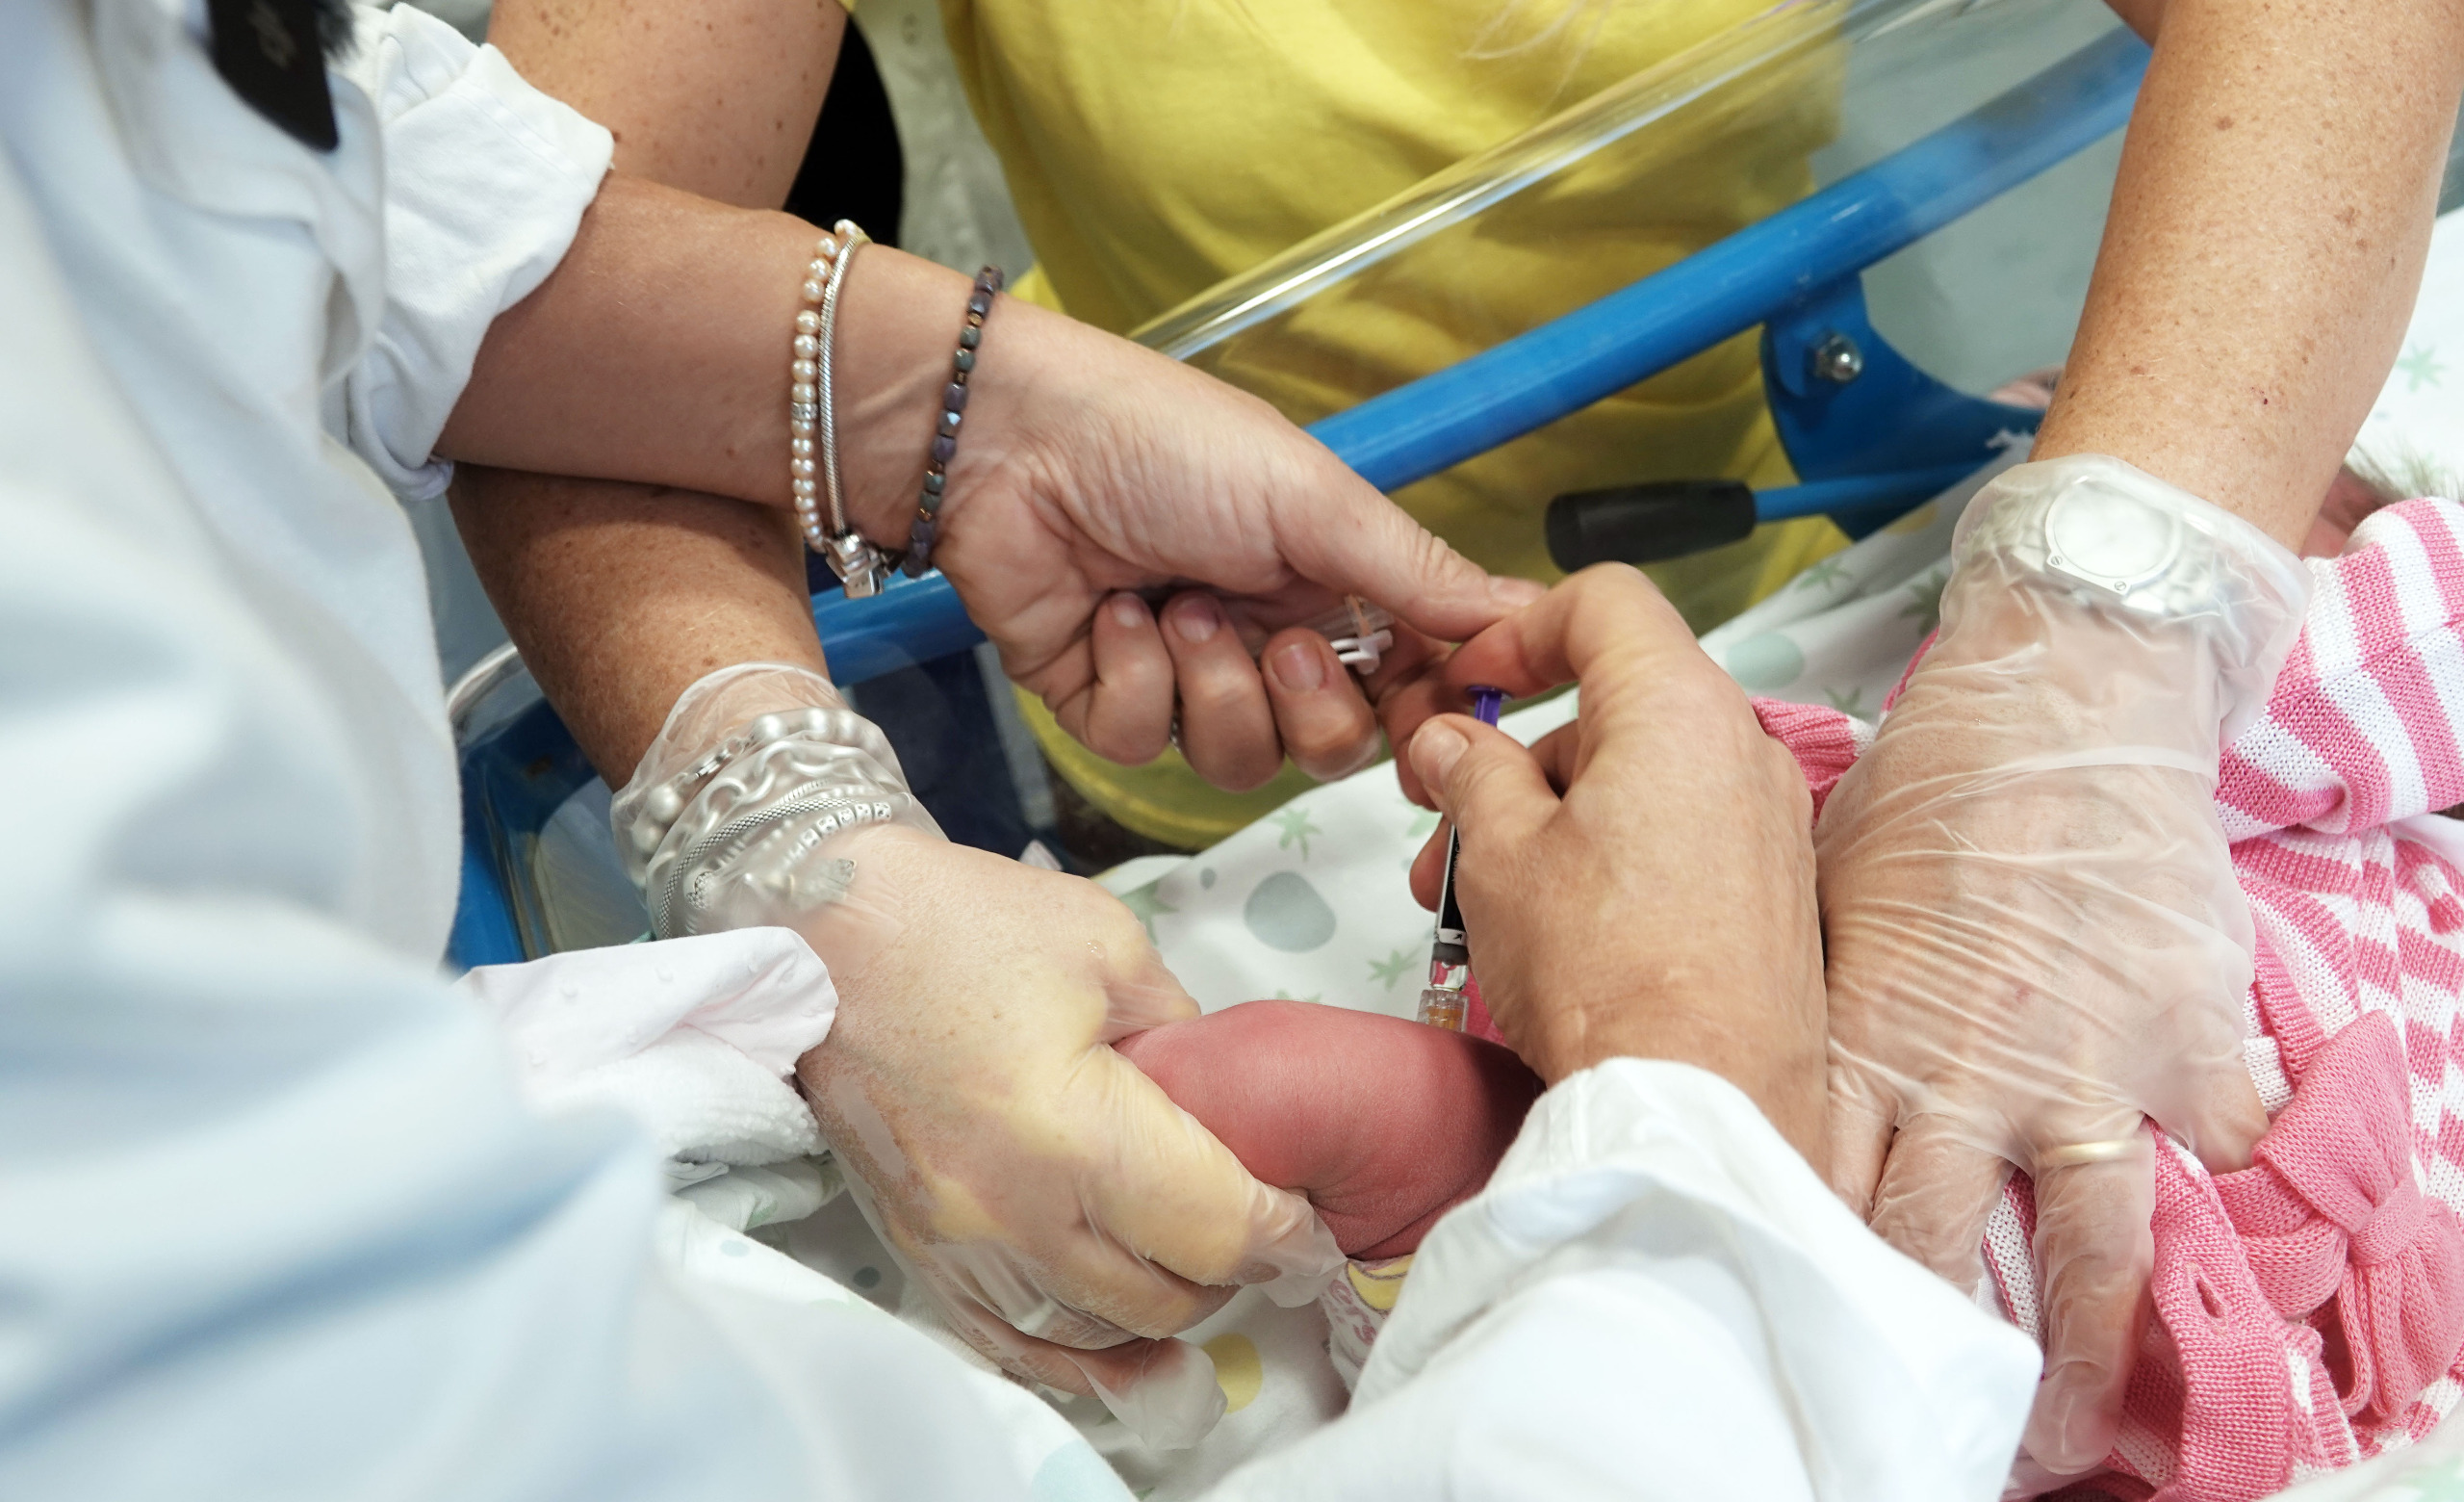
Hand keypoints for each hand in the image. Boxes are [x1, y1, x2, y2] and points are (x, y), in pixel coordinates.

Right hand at [792, 828, 1341, 1444]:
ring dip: (1154, 1313)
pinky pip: (1004, 1338)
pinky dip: (1069, 1351)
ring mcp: (955, 1239)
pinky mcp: (916, 1245)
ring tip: (1193, 1273)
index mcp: (1071, 1129)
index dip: (1280, 1235)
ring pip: (1088, 1331)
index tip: (1309, 1228)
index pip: (1214, 1226)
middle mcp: (1010, 1208)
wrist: (821, 929)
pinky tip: (1113, 1345)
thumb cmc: (961, 922)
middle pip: (1158, 1295)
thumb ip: (1183, 1041)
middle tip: (1258, 1233)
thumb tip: (1221, 1107)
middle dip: (1225, 1271)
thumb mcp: (1111, 949)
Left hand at [832, 250, 1540, 789]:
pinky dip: (1132, 680)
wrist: (1008, 440)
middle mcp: (1263, 637)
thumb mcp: (1312, 498)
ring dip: (1212, 687)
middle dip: (1310, 708)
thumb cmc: (1165, 441)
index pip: (1406, 684)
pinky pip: (1143, 746)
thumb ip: (1416, 573)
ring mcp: (1182, 675)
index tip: (1437, 719)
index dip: (1423, 713)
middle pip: (1331, 747)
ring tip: (1176, 605)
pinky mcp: (1101, 700)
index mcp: (1329, 584)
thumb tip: (1530, 611)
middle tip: (1277, 639)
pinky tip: (1113, 612)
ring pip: (1237, 761)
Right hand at [1396, 565, 1827, 1162]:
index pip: (1604, 603)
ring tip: (1475, 907)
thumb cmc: (1610, 978)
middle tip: (1445, 823)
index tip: (1468, 681)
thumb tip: (1456, 745)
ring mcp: (1769, 827)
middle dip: (1516, 760)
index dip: (1520, 626)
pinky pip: (1678, 842)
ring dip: (1547, 823)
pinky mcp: (1775, 896)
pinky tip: (1548, 934)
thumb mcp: (1499, 855)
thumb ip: (1471, 774)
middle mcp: (1741, 752)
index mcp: (1679, 709)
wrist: (1703, 1107)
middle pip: (1613, 705)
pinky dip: (1607, 862)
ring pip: (1638, 782)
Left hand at [1815, 457, 2307, 1475]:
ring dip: (2080, 1356)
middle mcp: (1968, 1081)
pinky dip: (2223, 1214)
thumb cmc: (1930, 792)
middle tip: (1913, 1395)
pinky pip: (2214, 1166)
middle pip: (1931, 1251)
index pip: (1814, 1190)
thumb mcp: (1829, 895)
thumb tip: (1772, 1051)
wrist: (2056, 707)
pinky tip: (2218, 1269)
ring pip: (2083, 1262)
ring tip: (2069, 1427)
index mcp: (1863, 1042)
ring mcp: (2085, 1076)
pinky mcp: (2183, 1050)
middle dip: (1918, 1338)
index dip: (1802, 1264)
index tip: (1795, 1317)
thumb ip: (1818, 997)